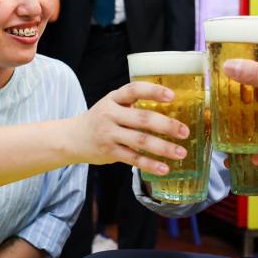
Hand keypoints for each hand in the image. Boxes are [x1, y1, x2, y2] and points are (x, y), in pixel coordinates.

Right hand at [69, 82, 188, 175]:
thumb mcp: (112, 104)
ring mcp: (109, 134)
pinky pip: (133, 159)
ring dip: (163, 148)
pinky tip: (164, 168)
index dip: (153, 91)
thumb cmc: (101, 119)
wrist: (72, 138)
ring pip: (140, 141)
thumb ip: (134, 105)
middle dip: (166, 125)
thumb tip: (170, 108)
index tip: (172, 96)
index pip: (134, 90)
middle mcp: (110, 114)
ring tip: (181, 153)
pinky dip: (150, 164)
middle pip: (142, 119)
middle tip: (184, 131)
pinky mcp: (109, 152)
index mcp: (114, 98)